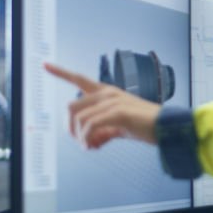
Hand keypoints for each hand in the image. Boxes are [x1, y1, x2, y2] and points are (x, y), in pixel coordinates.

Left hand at [44, 62, 160, 148]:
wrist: (167, 127)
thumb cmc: (146, 125)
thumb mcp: (119, 125)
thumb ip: (102, 129)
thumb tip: (89, 141)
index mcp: (107, 92)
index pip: (79, 78)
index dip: (61, 72)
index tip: (45, 65)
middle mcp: (107, 93)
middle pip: (71, 107)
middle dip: (71, 129)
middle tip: (83, 143)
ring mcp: (112, 101)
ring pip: (79, 119)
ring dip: (81, 137)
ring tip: (92, 146)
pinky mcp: (118, 112)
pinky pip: (90, 126)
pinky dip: (88, 139)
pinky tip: (96, 146)